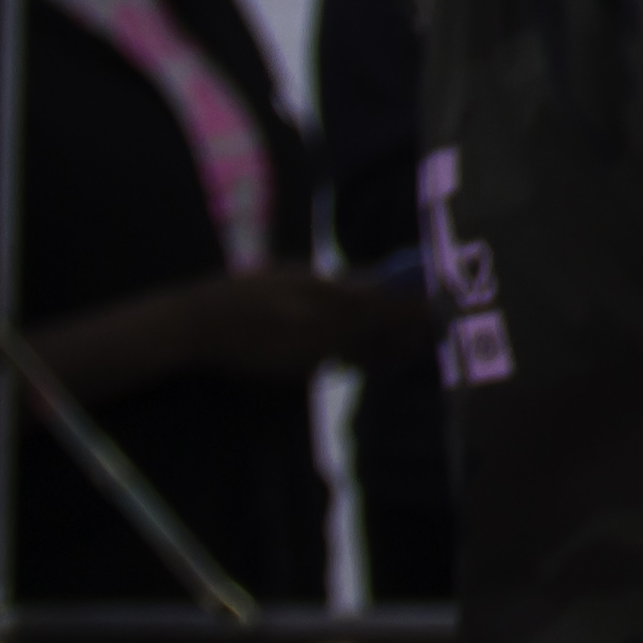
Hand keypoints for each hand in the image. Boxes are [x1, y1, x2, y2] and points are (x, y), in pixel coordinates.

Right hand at [163, 267, 435, 378]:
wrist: (198, 326)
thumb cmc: (246, 292)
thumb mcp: (292, 274)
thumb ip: (334, 282)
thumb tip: (376, 284)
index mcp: (319, 293)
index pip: (380, 303)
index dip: (413, 307)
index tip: (440, 304)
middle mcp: (318, 324)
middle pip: (381, 330)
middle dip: (414, 328)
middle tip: (444, 326)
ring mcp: (309, 350)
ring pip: (366, 350)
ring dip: (398, 346)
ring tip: (426, 339)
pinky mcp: (298, 369)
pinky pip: (344, 362)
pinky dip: (369, 357)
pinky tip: (389, 354)